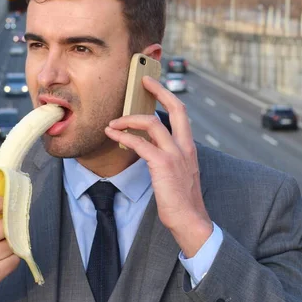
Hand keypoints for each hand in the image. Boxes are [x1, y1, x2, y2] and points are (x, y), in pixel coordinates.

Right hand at [0, 196, 20, 301]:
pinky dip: (14, 258)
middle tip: (13, 228)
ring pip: (13, 244)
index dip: (3, 203)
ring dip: (14, 244)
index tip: (9, 205)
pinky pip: (14, 261)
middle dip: (12, 227)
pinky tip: (6, 258)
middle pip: (5, 226)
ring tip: (8, 245)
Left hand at [105, 76, 212, 257]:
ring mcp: (175, 154)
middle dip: (159, 91)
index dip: (167, 95)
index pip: (181, 113)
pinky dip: (124, 136)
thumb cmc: (179, 199)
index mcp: (189, 147)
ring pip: (151, 123)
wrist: (189, 220)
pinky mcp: (163, 165)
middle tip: (142, 81)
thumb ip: (167, 155)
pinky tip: (112, 134)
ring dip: (128, 119)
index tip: (153, 84)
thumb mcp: (177, 172)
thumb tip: (146, 143)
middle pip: (175, 109)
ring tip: (112, 123)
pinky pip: (140, 143)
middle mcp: (185, 146)